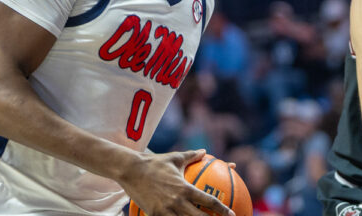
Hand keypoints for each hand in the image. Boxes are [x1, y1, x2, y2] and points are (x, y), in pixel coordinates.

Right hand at [119, 149, 234, 215]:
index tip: (231, 214)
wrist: (130, 170)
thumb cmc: (154, 163)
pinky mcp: (154, 215)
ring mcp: (165, 210)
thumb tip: (204, 151)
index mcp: (184, 188)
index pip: (208, 201)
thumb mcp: (174, 158)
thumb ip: (191, 156)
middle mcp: (177, 201)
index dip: (222, 209)